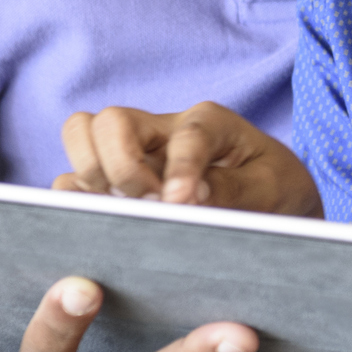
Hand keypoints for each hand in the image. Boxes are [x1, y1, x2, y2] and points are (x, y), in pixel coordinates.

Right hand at [56, 101, 320, 215]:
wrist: (276, 208)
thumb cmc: (278, 194)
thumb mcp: (274, 191)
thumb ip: (234, 191)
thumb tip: (185, 198)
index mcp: (210, 123)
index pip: (186, 135)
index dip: (181, 169)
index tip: (180, 204)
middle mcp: (163, 132)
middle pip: (109, 120)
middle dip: (118, 164)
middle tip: (146, 206)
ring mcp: (135, 156)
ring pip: (82, 135)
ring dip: (89, 176)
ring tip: (117, 215)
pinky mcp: (116, 186)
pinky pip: (73, 181)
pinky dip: (74, 202)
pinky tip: (99, 232)